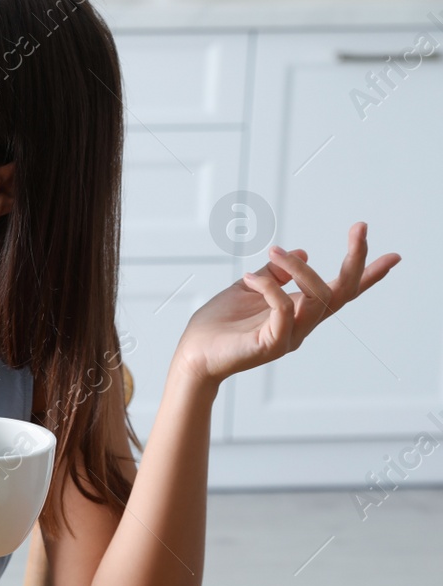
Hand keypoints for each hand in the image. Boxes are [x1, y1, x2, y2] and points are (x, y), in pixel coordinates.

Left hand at [174, 222, 399, 385]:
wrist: (192, 356)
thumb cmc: (218, 325)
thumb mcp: (248, 289)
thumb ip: (274, 275)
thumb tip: (301, 252)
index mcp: (299, 311)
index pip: (342, 293)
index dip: (368, 276)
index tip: (394, 256)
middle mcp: (301, 325)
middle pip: (342, 293)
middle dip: (355, 260)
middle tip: (359, 229)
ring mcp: (289, 336)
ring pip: (319, 298)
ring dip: (299, 269)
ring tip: (274, 252)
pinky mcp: (270, 344)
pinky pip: (284, 310)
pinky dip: (270, 288)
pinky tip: (249, 279)